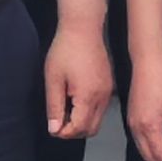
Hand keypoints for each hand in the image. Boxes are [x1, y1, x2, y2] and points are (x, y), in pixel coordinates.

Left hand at [43, 25, 114, 141]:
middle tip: (58, 122)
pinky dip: (88, 113)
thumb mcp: (53, 79)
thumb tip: (54, 129)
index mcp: (88, 96)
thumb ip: (54, 107)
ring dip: (81, 122)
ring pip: (97, 121)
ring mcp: (108, 92)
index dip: (64, 133)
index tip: (53, 127)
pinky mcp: (108, 86)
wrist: (83, 28)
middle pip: (91, 129)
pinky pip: (100, 109)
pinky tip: (75, 101)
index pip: (79, 128)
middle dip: (74, 131)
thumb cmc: (65, 50)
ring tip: (65, 110)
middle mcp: (102, 97)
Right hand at [128, 50, 161, 160]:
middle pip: (147, 155)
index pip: (159, 154)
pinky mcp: (131, 116)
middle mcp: (137, 127)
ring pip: (141, 149)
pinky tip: (155, 151)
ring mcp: (132, 122)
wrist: (148, 61)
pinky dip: (147, 150)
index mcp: (149, 125)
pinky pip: (137, 140)